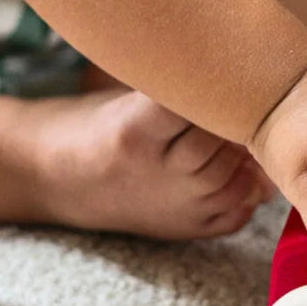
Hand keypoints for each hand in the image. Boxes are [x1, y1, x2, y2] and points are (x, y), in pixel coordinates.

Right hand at [26, 90, 269, 237]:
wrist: (56, 177)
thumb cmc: (101, 122)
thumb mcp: (128, 97)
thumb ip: (183, 97)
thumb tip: (249, 104)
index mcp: (132, 131)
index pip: (192, 107)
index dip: (217, 91)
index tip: (231, 76)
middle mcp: (154, 173)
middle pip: (220, 145)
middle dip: (238, 123)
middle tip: (250, 104)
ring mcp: (170, 206)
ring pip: (233, 180)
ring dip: (248, 157)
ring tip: (244, 135)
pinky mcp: (182, 229)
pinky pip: (234, 214)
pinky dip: (249, 193)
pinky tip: (245, 172)